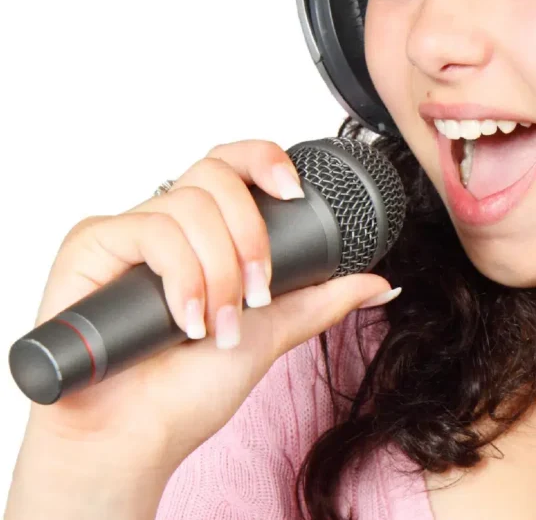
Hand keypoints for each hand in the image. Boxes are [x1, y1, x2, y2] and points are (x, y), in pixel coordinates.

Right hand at [11, 140, 395, 473]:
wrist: (136, 437)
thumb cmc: (189, 389)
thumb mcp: (272, 332)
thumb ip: (321, 301)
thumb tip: (383, 283)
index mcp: (206, 233)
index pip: (234, 166)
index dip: (265, 160)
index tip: (297, 193)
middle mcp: (166, 223)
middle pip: (215, 172)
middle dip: (251, 234)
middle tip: (258, 293)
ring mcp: (127, 232)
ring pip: (189, 204)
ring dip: (219, 271)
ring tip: (218, 326)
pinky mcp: (90, 245)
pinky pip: (149, 229)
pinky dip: (181, 277)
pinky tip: (186, 321)